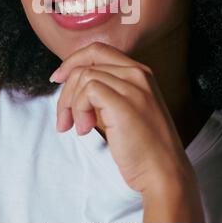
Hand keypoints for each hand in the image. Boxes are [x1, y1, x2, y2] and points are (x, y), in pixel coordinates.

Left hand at [52, 41, 204, 222]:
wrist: (164, 172)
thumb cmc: (142, 146)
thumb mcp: (123, 108)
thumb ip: (103, 91)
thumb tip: (70, 83)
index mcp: (139, 72)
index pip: (98, 50)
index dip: (73, 61)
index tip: (58, 79)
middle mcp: (138, 73)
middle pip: (86, 62)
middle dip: (65, 89)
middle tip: (63, 118)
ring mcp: (133, 86)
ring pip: (83, 76)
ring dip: (71, 104)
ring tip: (80, 128)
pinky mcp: (124, 102)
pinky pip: (87, 91)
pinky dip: (78, 109)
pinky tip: (86, 130)